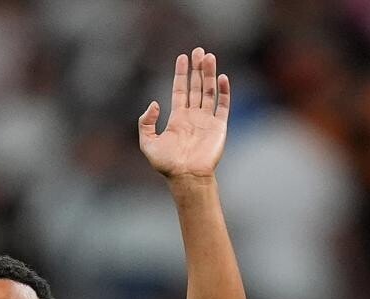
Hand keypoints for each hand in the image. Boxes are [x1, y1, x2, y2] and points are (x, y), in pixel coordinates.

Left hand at [138, 48, 229, 181]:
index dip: (181, 73)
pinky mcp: (219, 127)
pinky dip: (223, 91)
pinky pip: (223, 105)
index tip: (183, 57)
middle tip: (198, 50)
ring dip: (209, 74)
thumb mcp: (147, 143)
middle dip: (197, 68)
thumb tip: (154, 103)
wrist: (187, 177)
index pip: (180, 90)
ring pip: (209, 91)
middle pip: (196, 86)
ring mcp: (207, 121)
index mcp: (178, 119)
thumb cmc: (167, 165)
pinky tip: (221, 77)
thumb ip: (145, 122)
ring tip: (208, 56)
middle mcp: (193, 117)